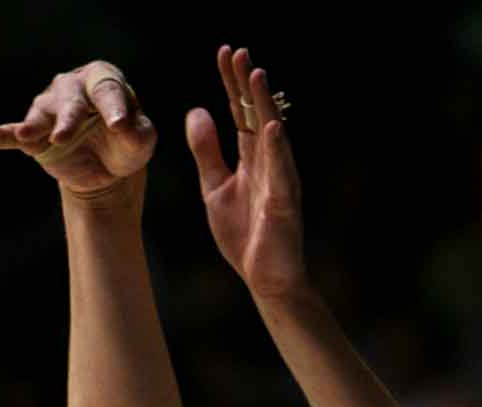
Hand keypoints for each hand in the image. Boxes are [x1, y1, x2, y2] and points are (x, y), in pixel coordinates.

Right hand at [0, 61, 156, 195]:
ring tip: (26, 136)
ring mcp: (49, 110)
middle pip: (69, 101)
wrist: (107, 168)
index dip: (113, 108)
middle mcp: (71, 88)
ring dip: (35, 127)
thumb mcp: (141, 141)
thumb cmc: (126, 143)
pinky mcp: (35, 136)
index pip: (105, 90)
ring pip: (41, 115)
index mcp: (101, 80)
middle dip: (67, 119)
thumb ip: (137, 133)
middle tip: (63, 137)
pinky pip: (13, 133)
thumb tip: (121, 128)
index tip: (118, 127)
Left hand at [186, 46, 305, 300]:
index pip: (240, 113)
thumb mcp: (214, 189)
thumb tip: (196, 111)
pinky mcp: (285, 203)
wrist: (265, 279)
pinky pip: (281, 172)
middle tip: (239, 52)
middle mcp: (269, 163)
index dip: (232, 84)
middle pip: (257, 115)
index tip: (224, 53)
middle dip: (247, 84)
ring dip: (265, 106)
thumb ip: (207, 153)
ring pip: (273, 135)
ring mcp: (280, 180)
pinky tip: (271, 126)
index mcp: (251, 158)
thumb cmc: (244, 236)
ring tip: (257, 75)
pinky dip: (276, 149)